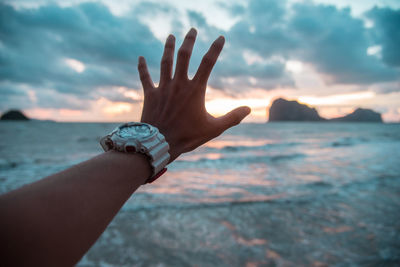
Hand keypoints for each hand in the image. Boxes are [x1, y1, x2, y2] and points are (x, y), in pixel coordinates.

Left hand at [138, 28, 250, 161]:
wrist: (160, 143)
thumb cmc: (188, 136)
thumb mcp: (214, 129)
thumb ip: (232, 118)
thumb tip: (249, 110)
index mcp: (195, 89)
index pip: (208, 63)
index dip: (215, 48)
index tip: (220, 37)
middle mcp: (178, 84)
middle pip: (184, 56)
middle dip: (189, 41)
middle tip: (192, 30)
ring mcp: (163, 88)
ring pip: (165, 62)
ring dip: (168, 47)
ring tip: (170, 36)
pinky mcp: (150, 95)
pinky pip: (145, 78)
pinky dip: (142, 68)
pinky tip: (141, 58)